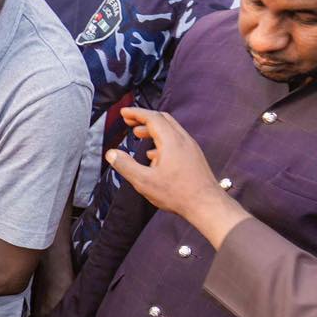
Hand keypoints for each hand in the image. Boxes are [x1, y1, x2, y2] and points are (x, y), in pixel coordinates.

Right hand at [107, 109, 243, 222]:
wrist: (205, 203)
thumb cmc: (177, 193)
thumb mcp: (144, 181)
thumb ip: (125, 165)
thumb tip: (111, 154)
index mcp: (171, 141)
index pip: (152, 118)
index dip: (136, 113)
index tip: (124, 112)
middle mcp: (183, 139)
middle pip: (163, 119)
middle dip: (144, 118)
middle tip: (129, 121)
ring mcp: (190, 147)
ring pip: (170, 130)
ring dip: (153, 129)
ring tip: (138, 135)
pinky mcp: (193, 156)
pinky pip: (176, 140)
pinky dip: (162, 140)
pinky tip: (154, 155)